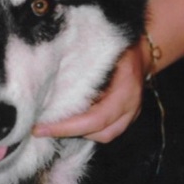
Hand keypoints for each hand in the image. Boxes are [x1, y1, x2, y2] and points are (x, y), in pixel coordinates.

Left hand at [32, 37, 150, 142]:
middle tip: (41, 128)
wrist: (143, 52)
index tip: (41, 128)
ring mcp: (131, 115)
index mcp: (125, 91)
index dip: (68, 127)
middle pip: (100, 133)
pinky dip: (86, 129)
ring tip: (53, 124)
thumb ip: (84, 65)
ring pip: (103, 136)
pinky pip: (106, 131)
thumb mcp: (103, 50)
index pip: (96, 119)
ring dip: (78, 133)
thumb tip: (53, 75)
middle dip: (69, 133)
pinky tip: (69, 121)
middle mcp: (131, 108)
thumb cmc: (120, 47)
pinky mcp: (126, 118)